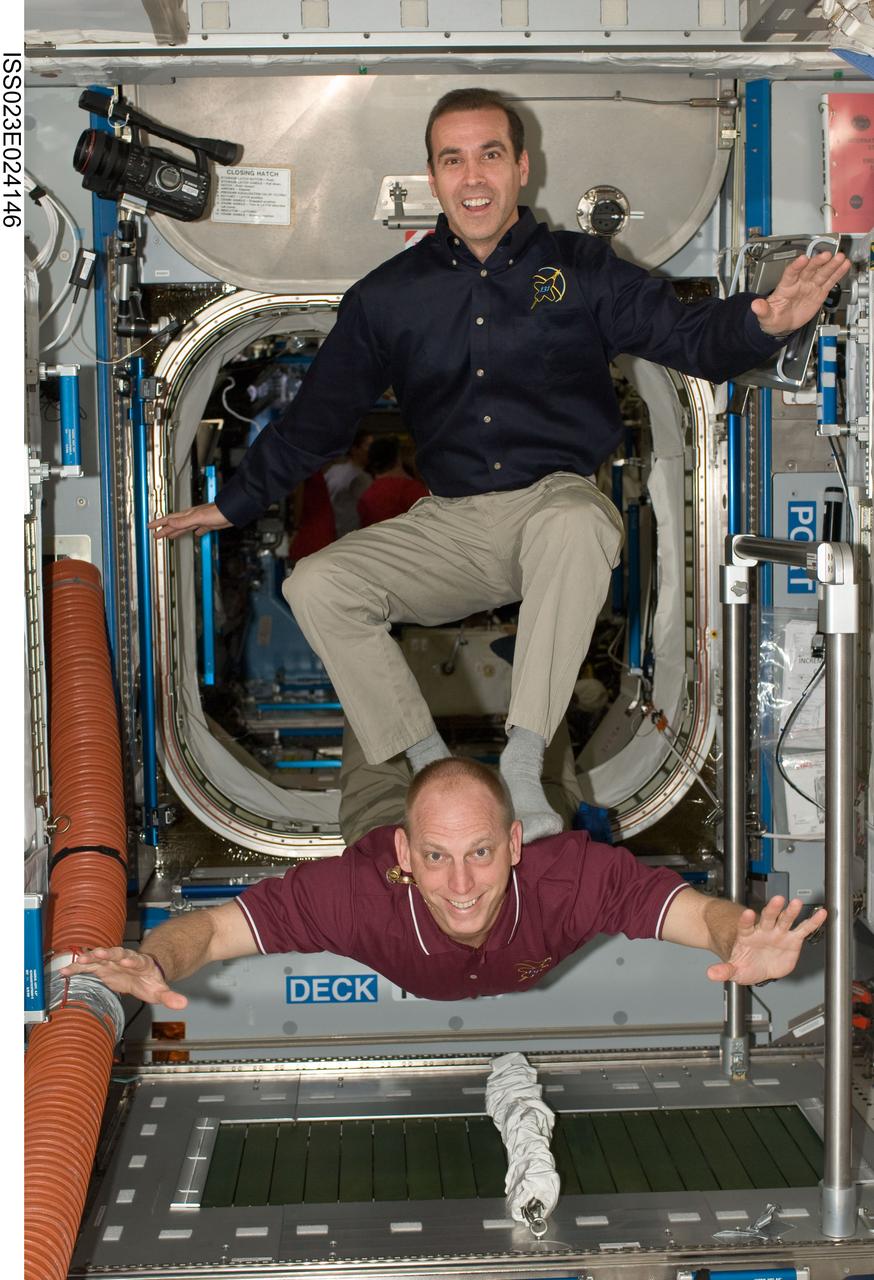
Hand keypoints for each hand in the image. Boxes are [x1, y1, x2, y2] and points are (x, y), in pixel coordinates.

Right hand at [59, 947, 187, 1010]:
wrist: (143, 972)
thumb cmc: (151, 981)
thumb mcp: (160, 990)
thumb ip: (169, 997)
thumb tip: (183, 1004)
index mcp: (140, 963)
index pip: (137, 960)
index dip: (132, 959)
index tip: (127, 960)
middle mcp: (124, 959)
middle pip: (117, 953)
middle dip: (108, 953)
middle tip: (99, 953)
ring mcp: (112, 962)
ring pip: (100, 958)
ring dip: (90, 959)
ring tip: (78, 961)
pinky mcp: (101, 968)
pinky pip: (87, 967)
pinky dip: (76, 968)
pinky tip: (64, 971)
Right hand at [148, 502, 230, 540]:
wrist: (232, 512)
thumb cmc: (217, 512)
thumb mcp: (198, 518)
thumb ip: (184, 521)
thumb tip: (169, 523)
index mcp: (188, 515)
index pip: (169, 520)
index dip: (159, 523)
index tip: (149, 527)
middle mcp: (192, 517)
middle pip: (175, 525)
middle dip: (164, 530)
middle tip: (155, 535)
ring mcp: (200, 521)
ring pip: (184, 527)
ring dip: (176, 532)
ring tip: (169, 536)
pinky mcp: (209, 524)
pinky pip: (199, 529)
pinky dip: (195, 532)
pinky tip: (196, 534)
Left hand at [706, 896, 826, 985]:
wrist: (756, 964)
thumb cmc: (745, 962)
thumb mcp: (733, 969)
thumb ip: (724, 970)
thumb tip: (711, 974)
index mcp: (747, 936)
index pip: (745, 926)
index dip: (746, 920)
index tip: (748, 914)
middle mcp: (764, 931)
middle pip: (767, 918)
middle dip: (772, 909)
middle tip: (777, 900)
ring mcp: (778, 933)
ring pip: (785, 920)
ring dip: (791, 912)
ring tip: (797, 903)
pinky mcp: (792, 939)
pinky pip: (803, 929)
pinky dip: (812, 922)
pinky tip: (821, 914)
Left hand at [751, 250, 849, 336]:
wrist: (781, 323)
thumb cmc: (773, 317)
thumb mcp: (765, 316)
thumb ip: (761, 310)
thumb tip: (755, 305)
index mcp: (785, 287)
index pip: (790, 274)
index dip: (796, 266)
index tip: (802, 259)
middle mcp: (798, 283)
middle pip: (809, 270)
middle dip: (817, 262)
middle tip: (826, 255)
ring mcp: (809, 286)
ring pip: (821, 273)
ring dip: (831, 265)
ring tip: (840, 258)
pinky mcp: (818, 292)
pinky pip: (829, 281)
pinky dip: (837, 274)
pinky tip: (844, 265)